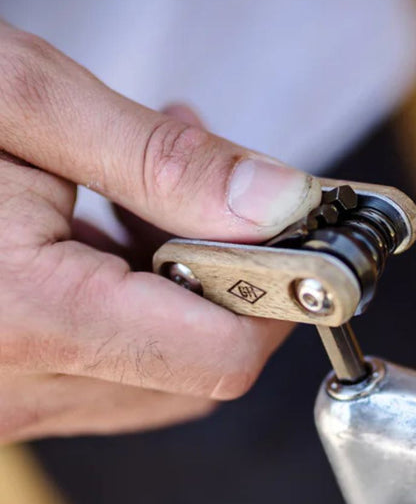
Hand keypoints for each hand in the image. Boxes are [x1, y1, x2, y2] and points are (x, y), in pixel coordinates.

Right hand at [0, 20, 321, 439]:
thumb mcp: (16, 100)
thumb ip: (160, 161)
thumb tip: (281, 202)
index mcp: (22, 316)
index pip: (220, 355)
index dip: (280, 294)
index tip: (298, 232)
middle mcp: (11, 387)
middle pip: (203, 372)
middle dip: (236, 281)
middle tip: (214, 189)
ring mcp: (4, 403)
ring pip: (163, 376)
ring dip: (188, 288)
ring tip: (149, 189)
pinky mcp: (2, 392)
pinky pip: (112, 372)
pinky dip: (141, 307)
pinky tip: (112, 228)